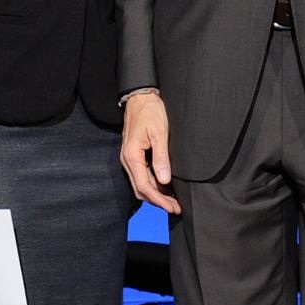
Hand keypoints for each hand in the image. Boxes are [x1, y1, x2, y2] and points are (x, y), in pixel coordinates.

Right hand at [119, 91, 180, 214]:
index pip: (144, 186)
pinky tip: (165, 187)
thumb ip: (161, 158)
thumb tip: (164, 180)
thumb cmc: (150, 112)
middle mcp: (128, 160)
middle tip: (176, 208)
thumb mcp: (159, 133)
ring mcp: (130, 158)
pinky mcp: (135, 154)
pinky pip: (142, 175)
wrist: (140, 97)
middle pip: (141, 189)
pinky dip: (153, 184)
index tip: (173, 207)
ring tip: (173, 201)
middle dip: (158, 201)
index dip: (159, 200)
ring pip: (141, 183)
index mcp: (132, 156)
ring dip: (156, 194)